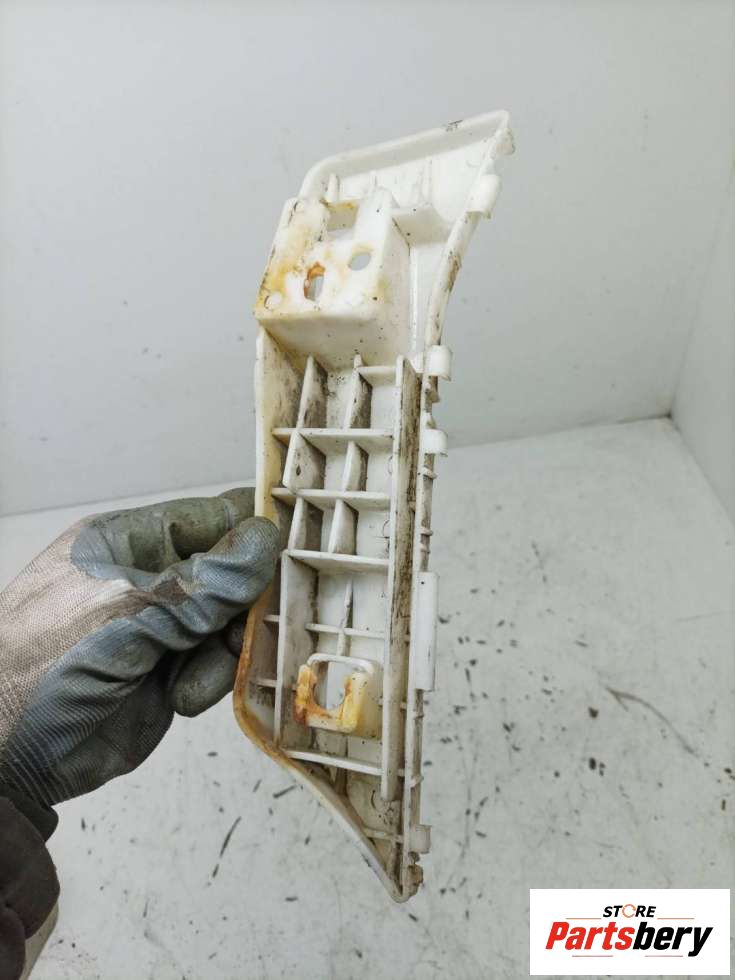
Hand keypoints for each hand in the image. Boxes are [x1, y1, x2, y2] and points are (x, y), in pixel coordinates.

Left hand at [0, 489, 278, 809]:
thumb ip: (204, 580)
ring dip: (227, 649)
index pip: (212, 518)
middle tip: (258, 624)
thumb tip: (270, 536)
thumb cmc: (46, 663)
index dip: (255, 529)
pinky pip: (218, 665)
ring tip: (194, 677)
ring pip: (233, 622)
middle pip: (233, 573)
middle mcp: (153, 578)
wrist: (3, 754)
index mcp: (132, 541)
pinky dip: (212, 680)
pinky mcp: (172, 674)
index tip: (302, 545)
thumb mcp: (127, 612)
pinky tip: (183, 698)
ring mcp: (163, 628)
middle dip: (249, 601)